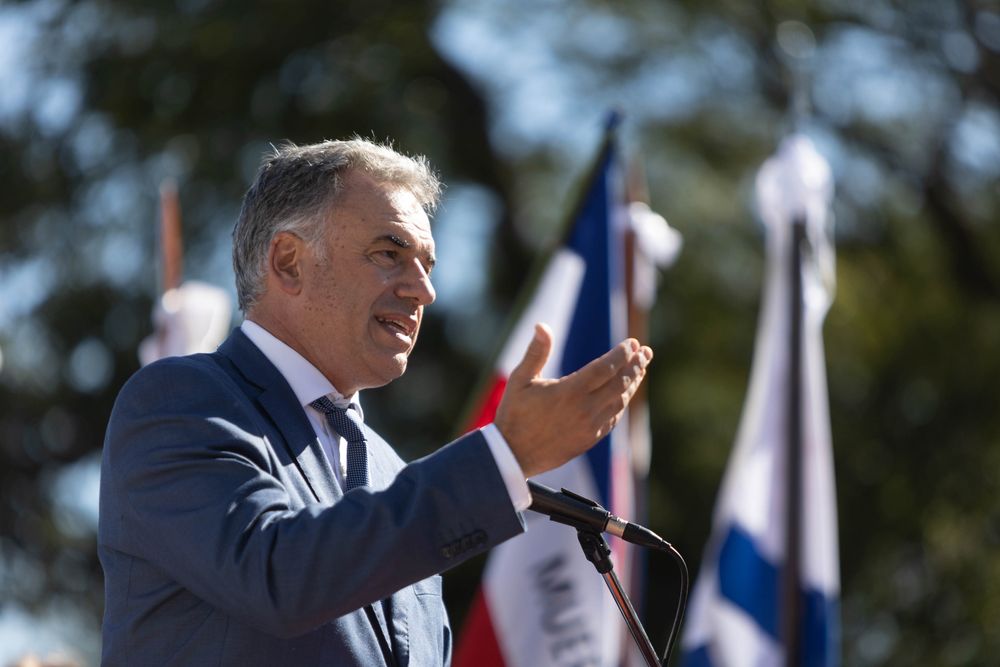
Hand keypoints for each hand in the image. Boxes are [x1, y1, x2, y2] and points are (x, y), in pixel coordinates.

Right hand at [494, 322, 651, 477]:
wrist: (512, 455)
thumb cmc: (514, 414)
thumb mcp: (519, 380)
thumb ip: (536, 352)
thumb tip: (542, 325)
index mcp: (570, 391)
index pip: (606, 367)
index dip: (622, 354)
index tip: (633, 343)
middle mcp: (585, 409)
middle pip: (620, 383)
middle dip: (635, 365)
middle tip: (646, 352)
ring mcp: (590, 426)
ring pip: (620, 401)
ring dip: (632, 383)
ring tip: (640, 369)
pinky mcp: (590, 439)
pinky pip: (613, 418)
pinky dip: (621, 403)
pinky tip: (623, 394)